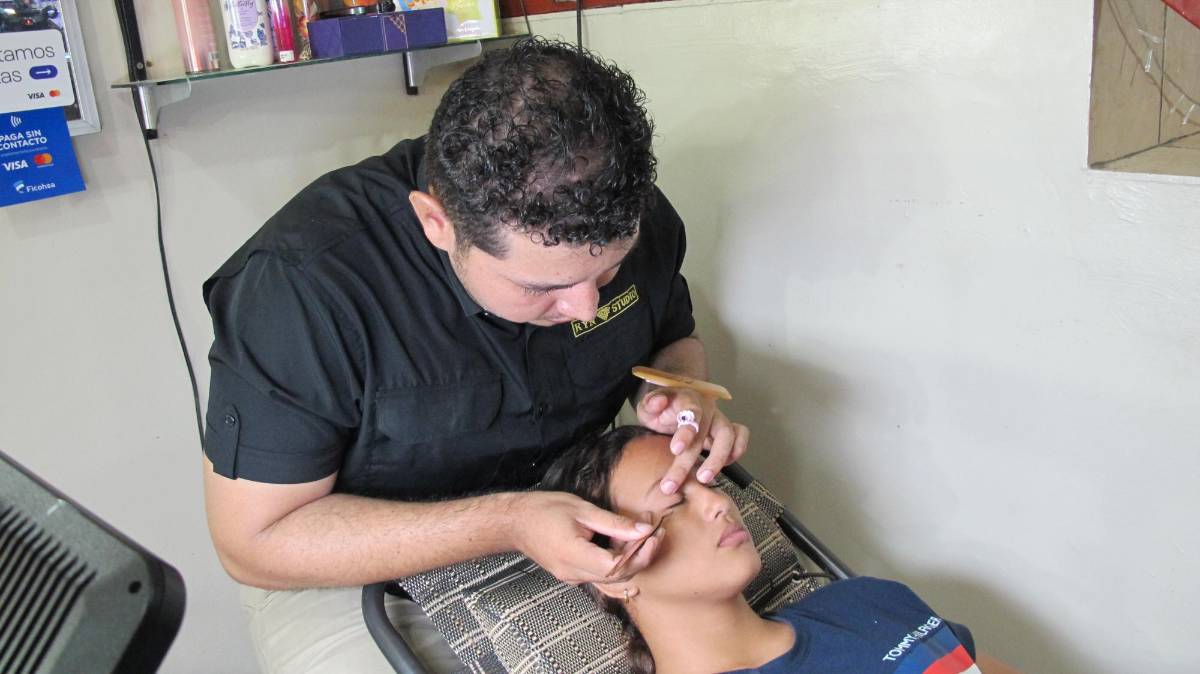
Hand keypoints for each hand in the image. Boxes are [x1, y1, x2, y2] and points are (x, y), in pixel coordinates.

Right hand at [508, 492, 662, 584]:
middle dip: (641, 557)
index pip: (616, 566)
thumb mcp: (582, 510)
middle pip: (617, 576)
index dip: (639, 554)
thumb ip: (614, 523)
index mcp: (574, 554)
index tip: (652, 534)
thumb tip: (644, 529)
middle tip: (655, 535)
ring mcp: (572, 577)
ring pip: (610, 579)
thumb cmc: (545, 510)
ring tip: (644, 540)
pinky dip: (617, 570)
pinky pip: (600, 578)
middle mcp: (573, 573)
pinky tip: (629, 561)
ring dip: (630, 562)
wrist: (515, 522)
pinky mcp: (572, 575)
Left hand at [637, 387, 749, 493]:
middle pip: (706, 431)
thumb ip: (651, 404)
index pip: (692, 412)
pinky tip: (725, 465)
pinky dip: (738, 450)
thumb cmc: (660, 408)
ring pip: (728, 435)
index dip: (686, 432)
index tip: (676, 450)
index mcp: (687, 399)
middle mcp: (707, 408)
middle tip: (674, 483)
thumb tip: (658, 403)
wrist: (672, 405)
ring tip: (703, 479)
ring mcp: (718, 418)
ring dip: (717, 459)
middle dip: (691, 459)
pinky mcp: (726, 429)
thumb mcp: (648, 405)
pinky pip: (741, 435)